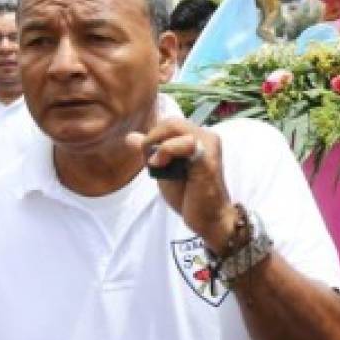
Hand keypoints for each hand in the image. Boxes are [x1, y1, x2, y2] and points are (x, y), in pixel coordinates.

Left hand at [133, 119, 238, 250]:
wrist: (208, 218)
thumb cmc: (189, 195)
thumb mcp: (164, 169)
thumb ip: (151, 152)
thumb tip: (130, 137)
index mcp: (198, 137)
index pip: (170, 124)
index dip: (154, 136)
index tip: (150, 159)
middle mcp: (207, 136)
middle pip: (171, 121)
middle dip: (153, 138)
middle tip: (151, 161)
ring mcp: (209, 145)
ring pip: (174, 126)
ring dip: (157, 144)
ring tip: (156, 164)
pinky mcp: (207, 159)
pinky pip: (184, 144)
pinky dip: (166, 150)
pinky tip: (160, 165)